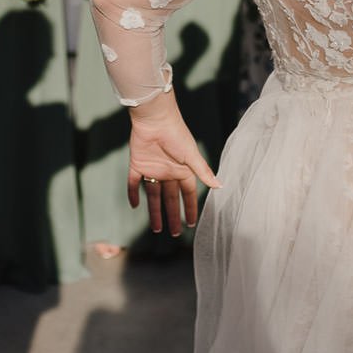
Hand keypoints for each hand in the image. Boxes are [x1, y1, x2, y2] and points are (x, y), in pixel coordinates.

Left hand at [127, 92, 220, 235]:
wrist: (154, 119)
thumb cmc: (176, 135)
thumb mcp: (191, 155)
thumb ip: (202, 171)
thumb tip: (219, 186)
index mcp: (182, 170)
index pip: (188, 194)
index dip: (190, 208)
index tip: (191, 223)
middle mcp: (168, 172)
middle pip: (171, 199)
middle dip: (173, 216)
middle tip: (174, 233)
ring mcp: (152, 169)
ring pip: (154, 196)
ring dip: (155, 212)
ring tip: (156, 229)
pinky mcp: (137, 165)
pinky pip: (133, 183)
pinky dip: (133, 194)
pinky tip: (134, 206)